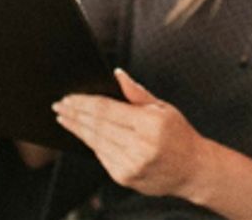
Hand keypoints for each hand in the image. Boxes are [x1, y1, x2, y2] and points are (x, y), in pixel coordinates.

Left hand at [54, 69, 217, 202]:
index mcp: (150, 125)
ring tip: (64, 118)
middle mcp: (139, 146)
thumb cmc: (179, 135)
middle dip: (75, 114)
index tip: (68, 98)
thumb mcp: (164, 108)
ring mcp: (130, 164)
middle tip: (59, 105)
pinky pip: (101, 155)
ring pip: (95, 142)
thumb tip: (118, 74)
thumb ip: (137, 93)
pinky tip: (82, 133)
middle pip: (97, 126)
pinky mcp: (124, 177)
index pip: (107, 110)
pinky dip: (90, 143)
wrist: (192, 170)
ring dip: (76, 129)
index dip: (84, 103)